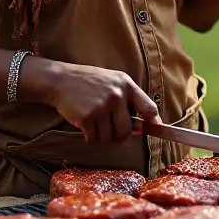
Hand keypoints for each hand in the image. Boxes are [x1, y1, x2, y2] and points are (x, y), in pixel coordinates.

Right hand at [42, 64, 159, 144]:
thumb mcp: (113, 81)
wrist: (61, 80)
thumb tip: (141, 126)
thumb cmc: (89, 82)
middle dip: (119, 136)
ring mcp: (102, 106)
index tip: (157, 130)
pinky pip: (94, 139)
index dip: (154, 122)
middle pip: (127, 130)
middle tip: (111, 132)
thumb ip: (127, 99)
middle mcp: (117, 95)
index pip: (148, 107)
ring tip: (95, 125)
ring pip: (109, 137)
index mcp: (126, 85)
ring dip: (102, 137)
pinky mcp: (87, 117)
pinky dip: (90, 137)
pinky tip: (85, 126)